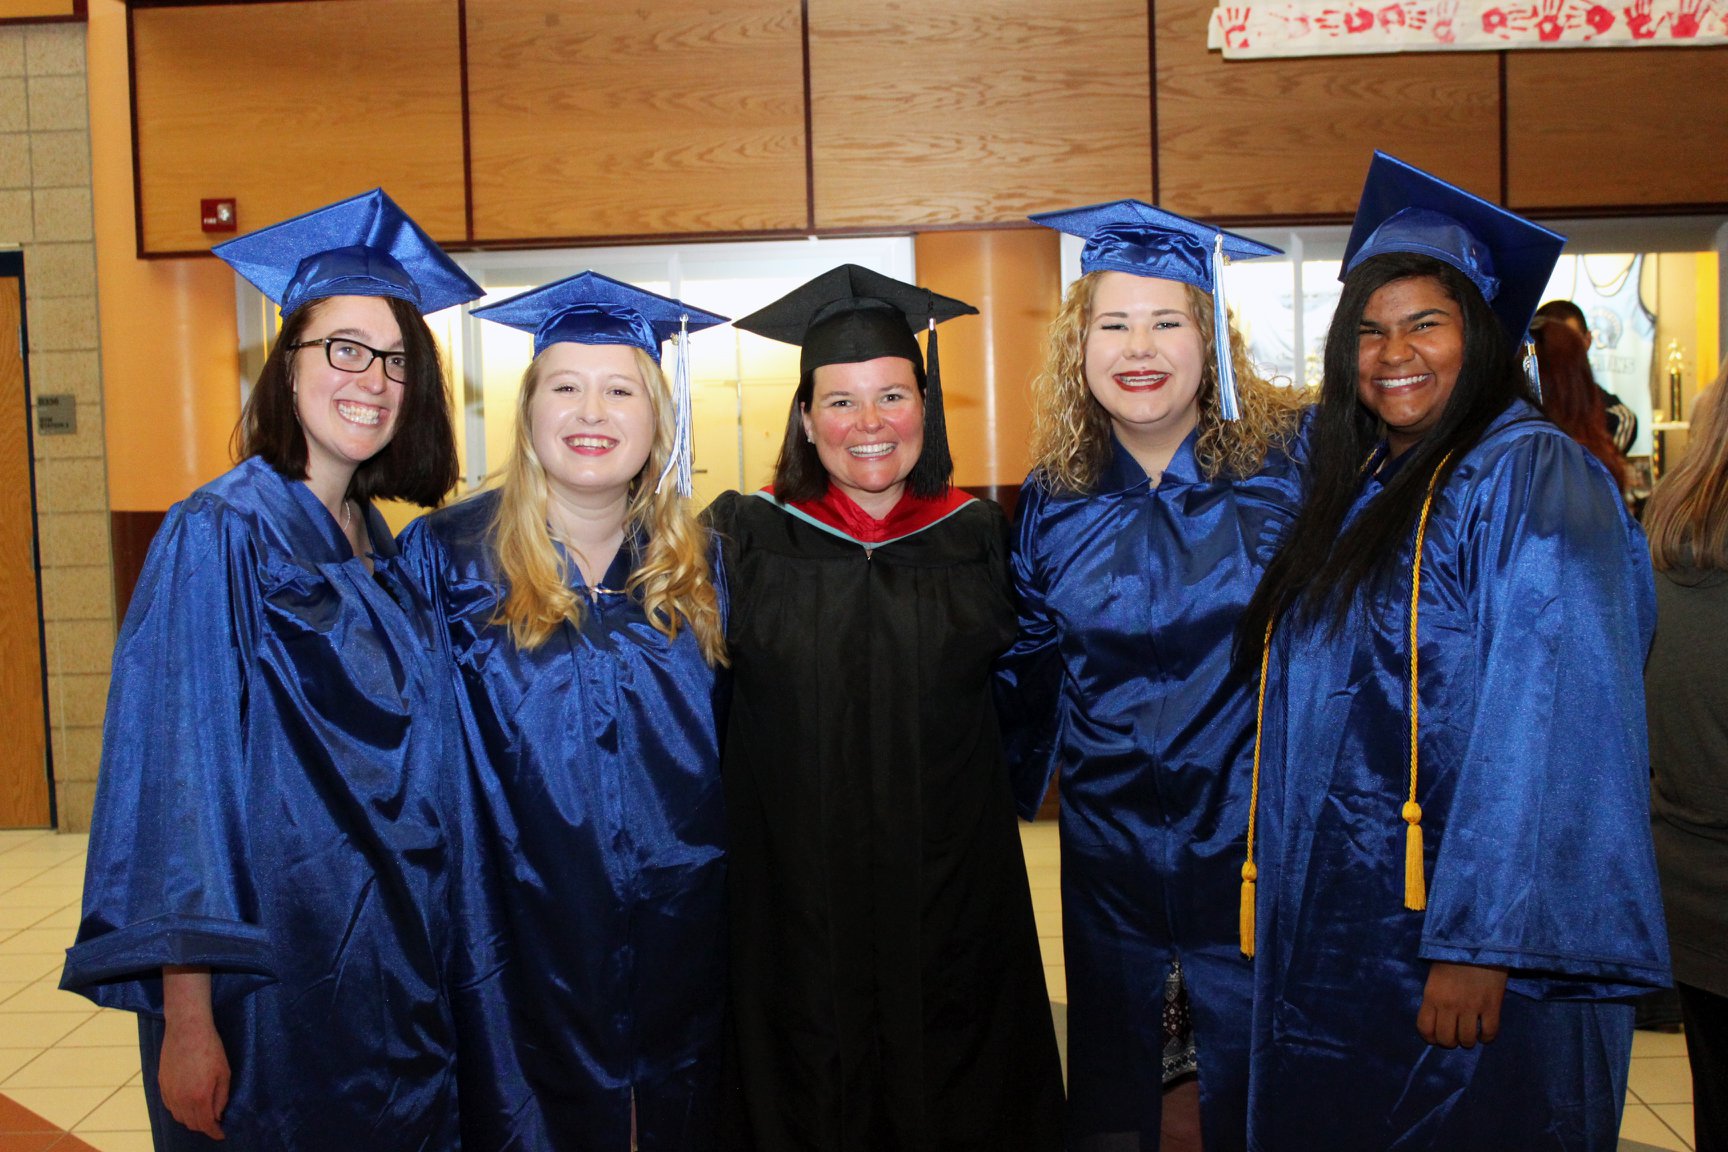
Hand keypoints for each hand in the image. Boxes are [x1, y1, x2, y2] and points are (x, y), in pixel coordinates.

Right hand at [160, 968, 229, 1139]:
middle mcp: (180, 1099)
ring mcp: (169, 1092)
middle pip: (191, 1123)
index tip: (221, 1134)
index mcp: (198, 1097)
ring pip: (178, 1117)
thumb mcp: (224, 1072)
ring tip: (203, 1113)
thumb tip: (218, 1114)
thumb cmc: (210, 1048)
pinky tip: (187, 1104)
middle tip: (214, 1122)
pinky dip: (179, 1110)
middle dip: (204, 1126)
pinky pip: (169, 1106)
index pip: (205, 1124)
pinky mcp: (161, 1084)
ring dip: (191, 1119)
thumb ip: (221, 1097)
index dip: (215, 1132)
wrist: (187, 1029)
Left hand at [1417, 961, 1507, 1048]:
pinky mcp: (1492, 1006)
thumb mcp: (1435, 976)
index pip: (1425, 1028)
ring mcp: (1471, 1007)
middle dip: (1450, 1041)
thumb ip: (1434, 997)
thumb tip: (1437, 1017)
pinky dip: (1487, 1037)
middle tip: (1455, 1036)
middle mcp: (1449, 1005)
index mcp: (1432, 996)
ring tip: (1470, 1034)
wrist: (1479, 941)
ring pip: (1467, 1039)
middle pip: (1446, 1039)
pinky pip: (1489, 1032)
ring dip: (1468, 1041)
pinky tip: (1485, 1033)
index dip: (1431, 1038)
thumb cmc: (1454, 956)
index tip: (1437, 1037)